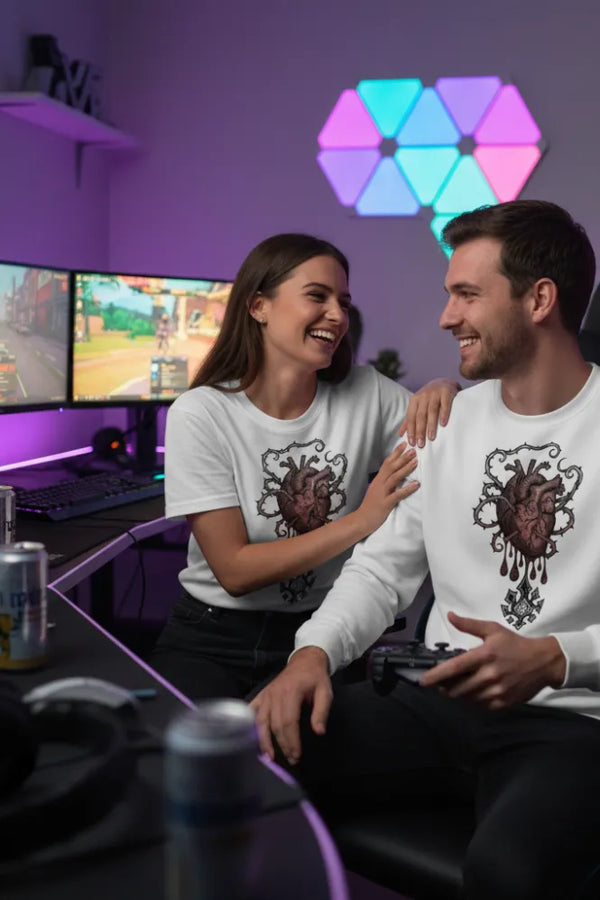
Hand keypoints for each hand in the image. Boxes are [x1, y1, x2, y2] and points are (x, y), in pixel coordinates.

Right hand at [249, 647, 331, 764]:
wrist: (305, 660)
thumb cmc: (315, 678)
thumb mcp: (325, 692)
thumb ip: (322, 712)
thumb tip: (319, 732)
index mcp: (291, 692)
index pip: (288, 722)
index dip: (291, 741)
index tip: (296, 755)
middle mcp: (275, 694)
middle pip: (275, 724)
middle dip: (282, 745)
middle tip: (290, 759)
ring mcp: (266, 694)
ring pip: (261, 721)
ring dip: (263, 740)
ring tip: (268, 757)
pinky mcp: (262, 695)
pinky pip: (251, 710)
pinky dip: (248, 724)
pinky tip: (248, 737)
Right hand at [356, 442, 418, 533]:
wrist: (361, 520)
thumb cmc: (370, 506)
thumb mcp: (376, 490)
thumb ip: (384, 482)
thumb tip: (394, 474)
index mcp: (378, 480)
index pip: (387, 463)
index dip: (396, 453)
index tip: (404, 444)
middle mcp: (379, 484)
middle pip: (391, 467)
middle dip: (402, 457)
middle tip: (413, 449)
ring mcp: (382, 493)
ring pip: (394, 478)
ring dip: (405, 469)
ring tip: (415, 462)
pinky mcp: (385, 503)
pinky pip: (397, 495)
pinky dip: (407, 489)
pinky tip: (416, 484)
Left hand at [400, 378, 460, 446]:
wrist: (444, 382)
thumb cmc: (429, 398)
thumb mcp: (418, 406)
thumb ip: (410, 419)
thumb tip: (400, 434)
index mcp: (414, 400)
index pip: (411, 417)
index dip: (411, 430)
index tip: (412, 443)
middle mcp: (423, 396)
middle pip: (420, 415)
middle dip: (420, 431)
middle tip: (421, 444)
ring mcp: (435, 393)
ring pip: (431, 411)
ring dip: (431, 425)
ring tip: (431, 438)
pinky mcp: (446, 392)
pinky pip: (445, 404)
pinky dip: (444, 414)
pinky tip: (443, 424)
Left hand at [420, 611, 566, 708]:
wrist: (543, 662)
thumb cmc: (516, 644)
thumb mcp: (493, 629)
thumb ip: (469, 625)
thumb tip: (451, 616)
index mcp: (485, 655)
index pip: (454, 667)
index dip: (436, 675)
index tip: (423, 680)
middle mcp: (490, 675)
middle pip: (457, 688)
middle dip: (445, 687)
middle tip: (441, 683)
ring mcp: (497, 691)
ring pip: (467, 698)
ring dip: (458, 694)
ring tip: (457, 686)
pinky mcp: (504, 702)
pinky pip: (481, 706)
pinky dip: (474, 700)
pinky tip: (475, 691)